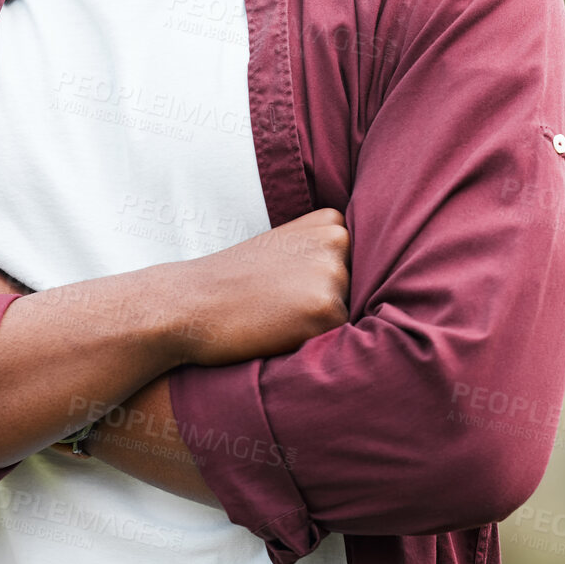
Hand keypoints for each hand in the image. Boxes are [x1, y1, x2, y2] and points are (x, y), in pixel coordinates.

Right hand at [168, 206, 349, 367]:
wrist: (190, 302)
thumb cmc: (235, 280)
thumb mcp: (285, 247)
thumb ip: (323, 253)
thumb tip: (374, 282)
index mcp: (330, 222)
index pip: (357, 268)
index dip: (325, 285)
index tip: (292, 283)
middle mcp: (337, 241)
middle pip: (358, 293)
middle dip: (327, 304)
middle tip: (280, 301)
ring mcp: (333, 273)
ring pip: (349, 316)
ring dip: (320, 324)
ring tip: (278, 314)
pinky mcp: (326, 309)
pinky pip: (338, 338)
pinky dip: (313, 341)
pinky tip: (279, 329)